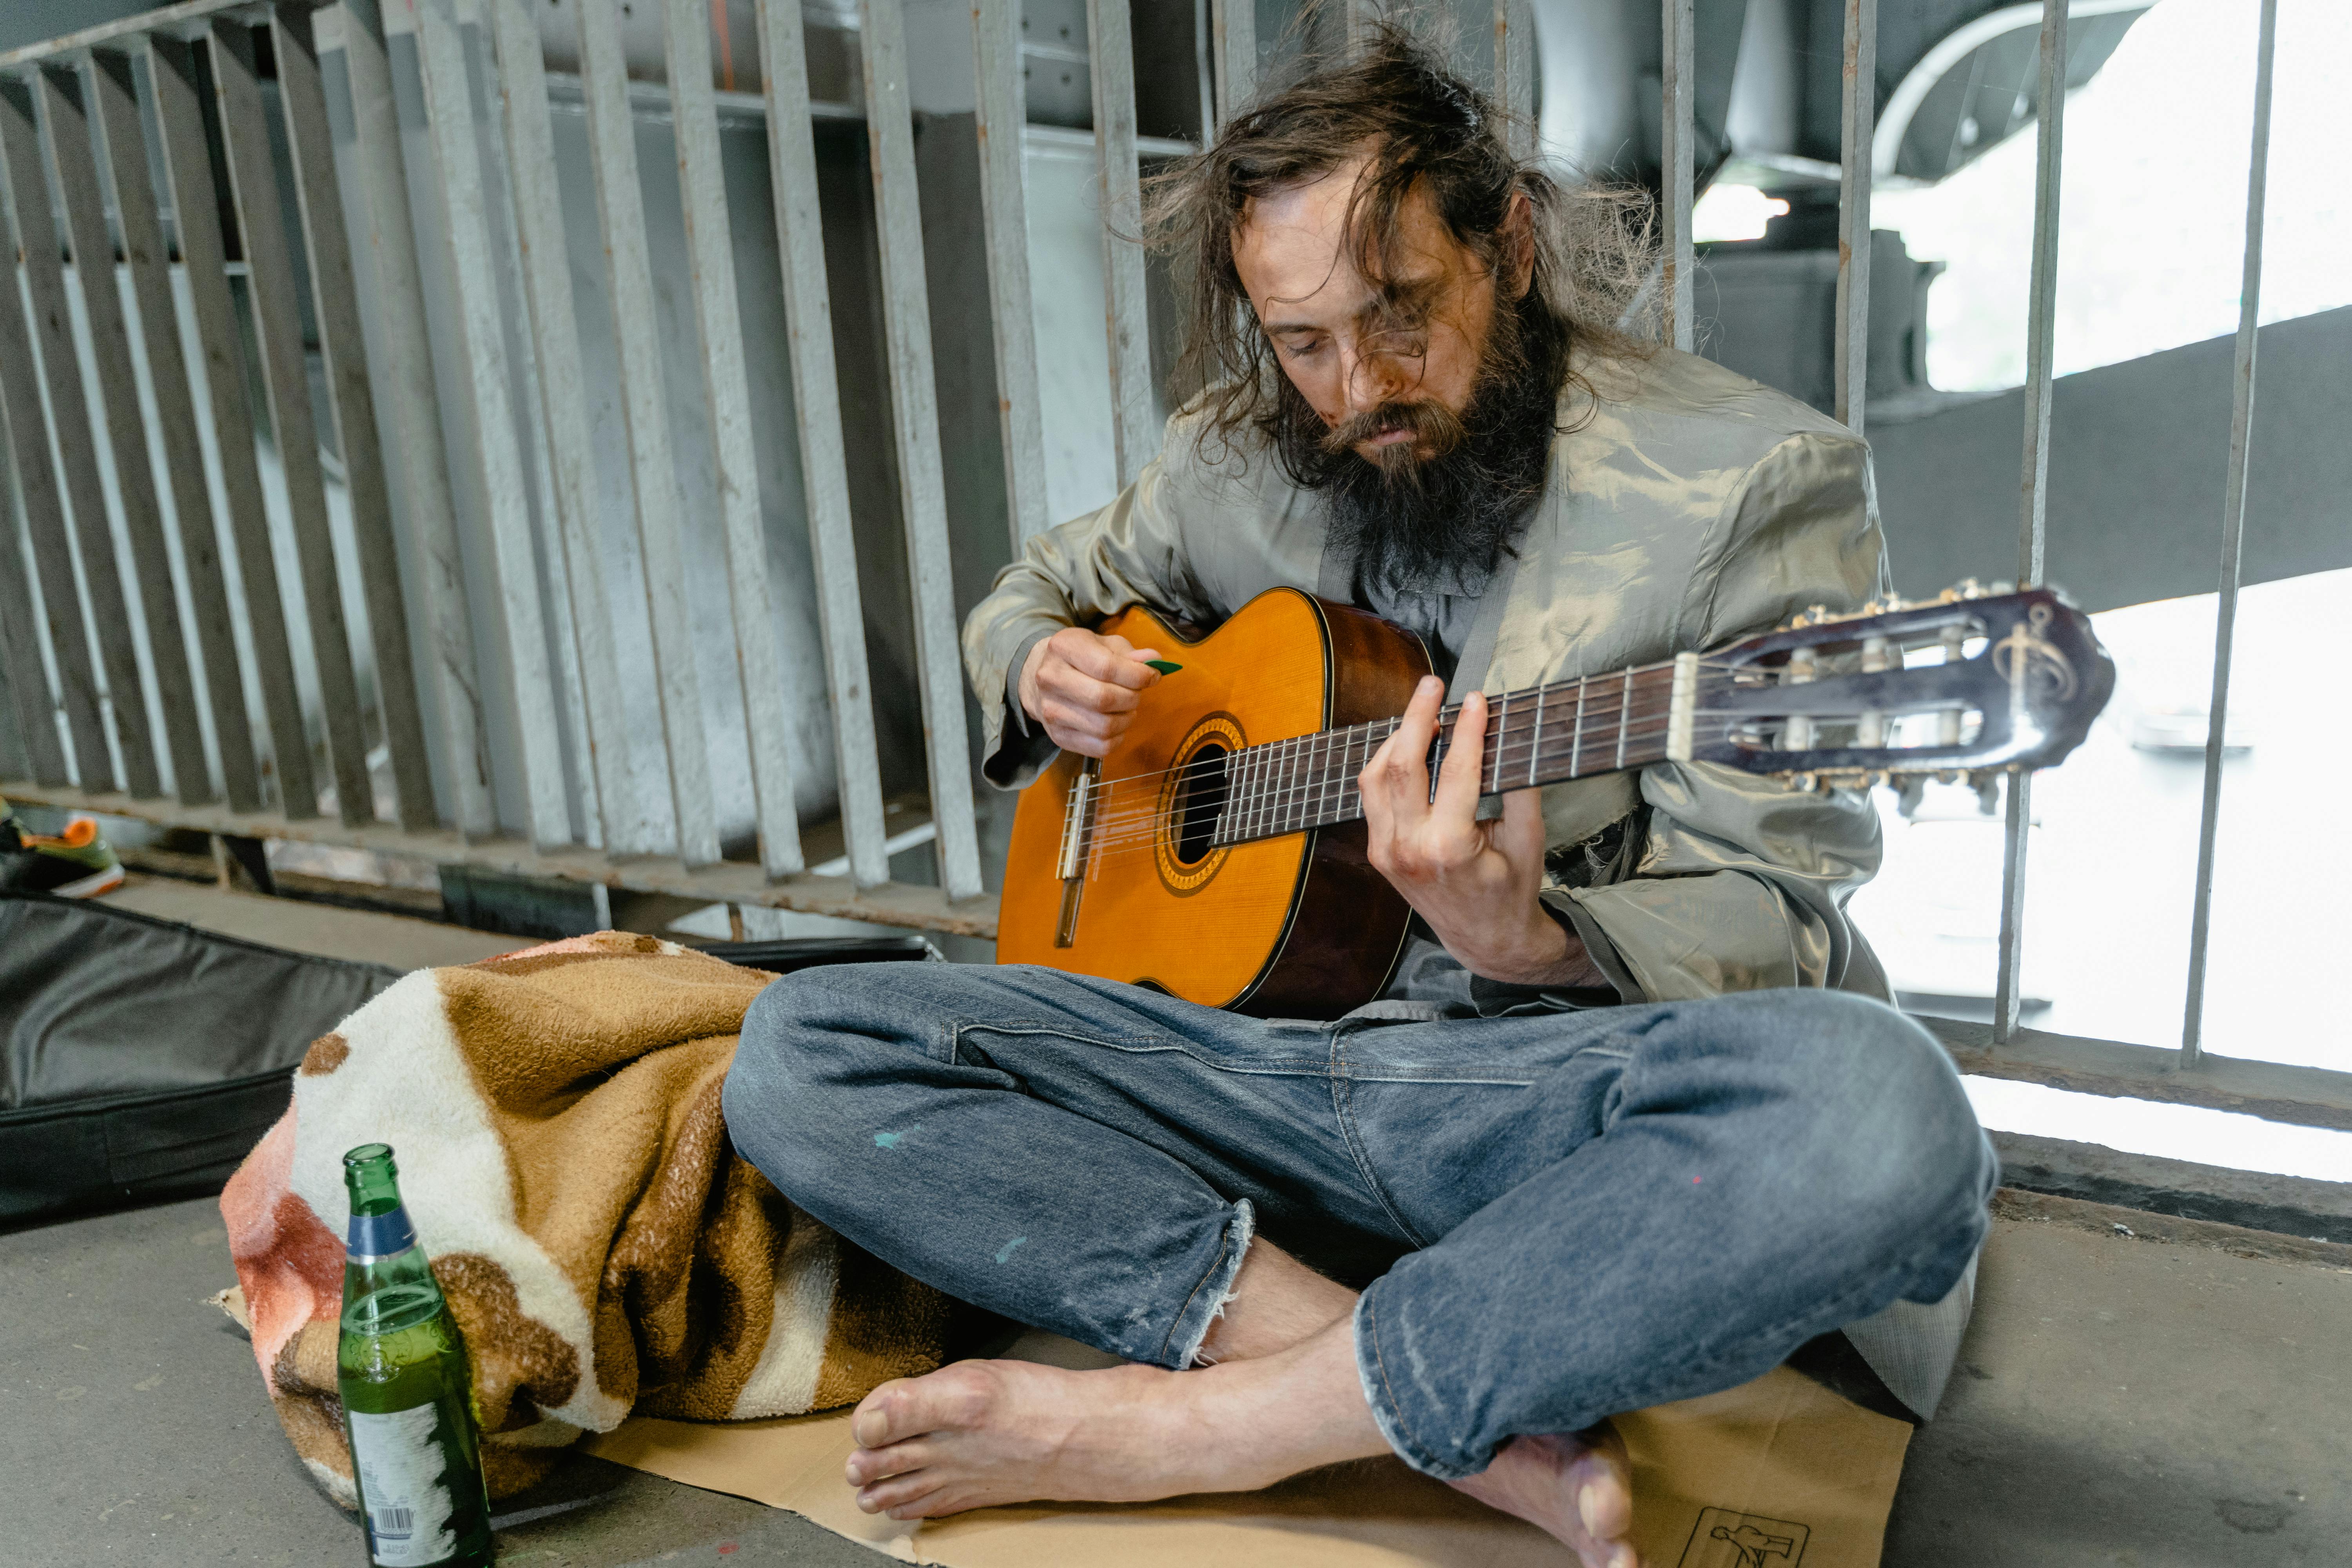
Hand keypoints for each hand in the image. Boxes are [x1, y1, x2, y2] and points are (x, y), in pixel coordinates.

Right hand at [1019, 627, 1165, 757]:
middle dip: (1131, 698)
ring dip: (1126, 719)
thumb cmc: (1080, 658)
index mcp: (1063, 647)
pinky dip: (1117, 738)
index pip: (1107, 667)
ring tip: (1126, 708)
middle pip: (1104, 699)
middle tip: (1136, 693)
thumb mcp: (1103, 645)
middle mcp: (1050, 678)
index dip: (1138, 675)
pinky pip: (1099, 747)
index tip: (1152, 676)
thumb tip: (1153, 661)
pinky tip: (1116, 723)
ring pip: (1104, 727)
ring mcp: (1050, 710)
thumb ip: (1129, 653)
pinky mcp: (1057, 736)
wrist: (1039, 677)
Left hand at [1358, 678, 1601, 986]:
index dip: (1467, 727)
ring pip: (1375, 777)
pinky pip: (1372, 796)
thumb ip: (1517, 785)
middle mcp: (1408, 848)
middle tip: (1433, 683)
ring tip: (1423, 711)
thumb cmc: (1511, 889)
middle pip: (1401, 764)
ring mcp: (1385, 851)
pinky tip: (1408, 745)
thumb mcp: (1528, 838)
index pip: (1456, 770)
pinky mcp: (1377, 851)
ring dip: (1396, 737)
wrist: (1485, 939)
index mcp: (1449, 847)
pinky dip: (1387, 763)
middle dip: (1416, 716)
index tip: (1477, 698)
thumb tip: (1507, 731)